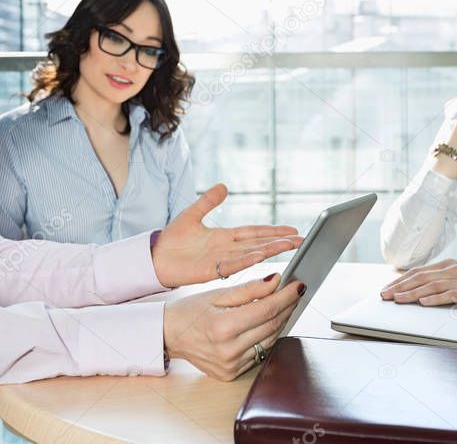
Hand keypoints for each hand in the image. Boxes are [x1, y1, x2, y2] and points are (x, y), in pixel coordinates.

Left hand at [151, 184, 302, 287]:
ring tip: (289, 247)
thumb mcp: (192, 214)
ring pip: (250, 254)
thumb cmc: (172, 240)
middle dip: (280, 242)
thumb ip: (208, 201)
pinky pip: (232, 264)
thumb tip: (224, 186)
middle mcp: (227, 249)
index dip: (273, 231)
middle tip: (302, 241)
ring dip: (270, 250)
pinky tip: (259, 255)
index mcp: (224, 236)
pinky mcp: (211, 270)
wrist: (154, 257)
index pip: (254, 232)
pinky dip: (246, 260)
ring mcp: (220, 260)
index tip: (292, 231)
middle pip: (259, 243)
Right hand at [163, 273, 304, 380]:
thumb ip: (249, 289)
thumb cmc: (190, 311)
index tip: (298, 285)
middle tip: (294, 292)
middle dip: (287, 306)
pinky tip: (268, 323)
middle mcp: (229, 350)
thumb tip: (276, 282)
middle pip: (272, 325)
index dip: (286, 296)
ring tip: (284, 305)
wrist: (169, 335)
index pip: (267, 309)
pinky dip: (267, 337)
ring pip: (269, 340)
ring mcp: (231, 365)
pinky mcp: (231, 373)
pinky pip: (259, 353)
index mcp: (223, 328)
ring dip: (280, 321)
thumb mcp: (218, 294)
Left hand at [379, 259, 456, 305]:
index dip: (401, 280)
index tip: (387, 288)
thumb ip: (445, 275)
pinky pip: (451, 295)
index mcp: (448, 265)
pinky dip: (436, 299)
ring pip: (431, 287)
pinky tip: (424, 303)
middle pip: (420, 278)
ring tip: (398, 300)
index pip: (418, 272)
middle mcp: (451, 270)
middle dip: (400, 287)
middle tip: (384, 296)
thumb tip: (426, 282)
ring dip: (412, 294)